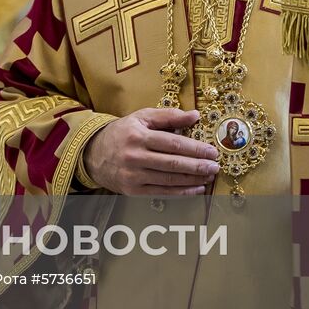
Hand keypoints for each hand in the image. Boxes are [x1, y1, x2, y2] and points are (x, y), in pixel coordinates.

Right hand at [82, 108, 219, 195]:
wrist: (93, 154)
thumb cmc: (122, 133)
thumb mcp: (141, 118)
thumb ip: (168, 116)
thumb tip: (195, 115)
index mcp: (137, 136)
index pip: (172, 143)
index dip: (194, 148)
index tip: (211, 151)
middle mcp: (134, 156)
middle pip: (173, 163)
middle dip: (197, 166)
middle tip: (215, 166)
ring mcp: (133, 176)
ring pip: (169, 180)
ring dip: (193, 179)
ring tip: (208, 176)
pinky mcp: (133, 190)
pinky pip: (162, 192)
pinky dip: (182, 192)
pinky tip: (196, 188)